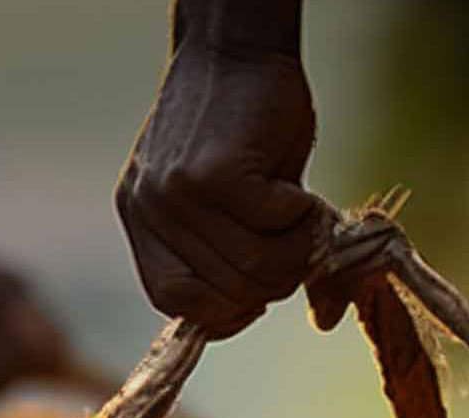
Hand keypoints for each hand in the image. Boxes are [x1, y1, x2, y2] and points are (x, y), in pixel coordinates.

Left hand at [115, 37, 318, 337]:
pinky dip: (300, 217)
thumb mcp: (243, 199)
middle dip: (277, 278)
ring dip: (296, 250)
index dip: (227, 311)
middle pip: (224, 294)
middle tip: (301, 243)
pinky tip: (298, 190)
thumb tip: (326, 319)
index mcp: (142, 223)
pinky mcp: (212, 175)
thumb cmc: (246, 123)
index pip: (174, 303)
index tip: (262, 292)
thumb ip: (263, 257)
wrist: (238, 48)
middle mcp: (149, 211)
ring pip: (252, 268)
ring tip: (305, 218)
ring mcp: (175, 195)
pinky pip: (270, 228)